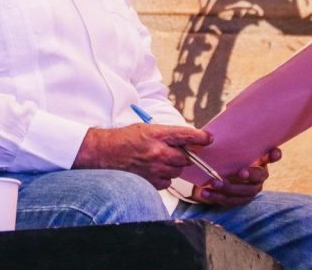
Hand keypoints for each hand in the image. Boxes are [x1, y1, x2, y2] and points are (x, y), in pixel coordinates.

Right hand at [73, 124, 211, 188]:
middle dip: (183, 156)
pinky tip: (152, 171)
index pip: (187, 135)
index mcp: (158, 134)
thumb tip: (186, 140)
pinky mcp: (151, 182)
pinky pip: (167, 183)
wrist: (103, 153)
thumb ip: (167, 135)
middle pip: (186, 158)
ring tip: (157, 161)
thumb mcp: (146, 129)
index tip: (208, 139)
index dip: (201, 137)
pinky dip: (164, 178)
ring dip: (172, 168)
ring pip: (177, 171)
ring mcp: (155, 169)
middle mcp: (158, 151)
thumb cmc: (124, 139)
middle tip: (172, 152)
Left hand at [192, 147, 281, 207]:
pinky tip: (206, 193)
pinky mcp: (240, 200)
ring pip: (245, 191)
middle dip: (251, 174)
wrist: (215, 175)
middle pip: (260, 176)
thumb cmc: (225, 157)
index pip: (272, 156)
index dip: (275, 155)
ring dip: (229, 188)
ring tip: (213, 183)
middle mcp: (259, 175)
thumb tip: (208, 135)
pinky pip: (231, 201)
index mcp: (259, 159)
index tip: (273, 152)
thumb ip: (226, 143)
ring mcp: (251, 189)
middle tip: (240, 172)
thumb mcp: (227, 149)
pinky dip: (217, 197)